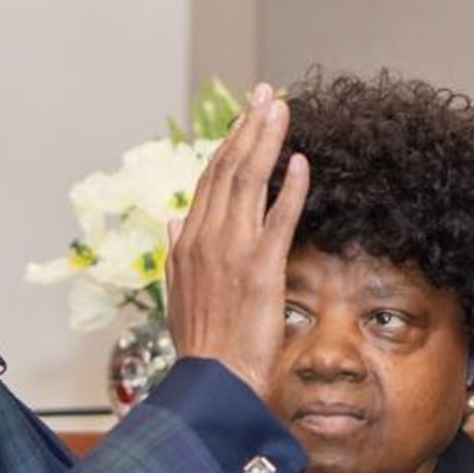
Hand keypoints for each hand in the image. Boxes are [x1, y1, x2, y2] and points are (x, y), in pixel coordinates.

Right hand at [161, 84, 308, 394]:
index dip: (228, 143)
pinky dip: (291, 187)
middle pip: (229, 168)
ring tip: (281, 108)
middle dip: (248, 126)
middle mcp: (207, 237)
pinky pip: (279, 217)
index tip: (244, 117)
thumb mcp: (177, 292)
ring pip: (249, 181)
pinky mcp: (262, 268)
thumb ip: (176, 252)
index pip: (210, 179)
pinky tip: (301, 161)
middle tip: (266, 93)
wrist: (212, 379)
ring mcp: (233, 250)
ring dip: (266, 140)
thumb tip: (172, 218)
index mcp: (188, 241)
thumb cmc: (200, 343)